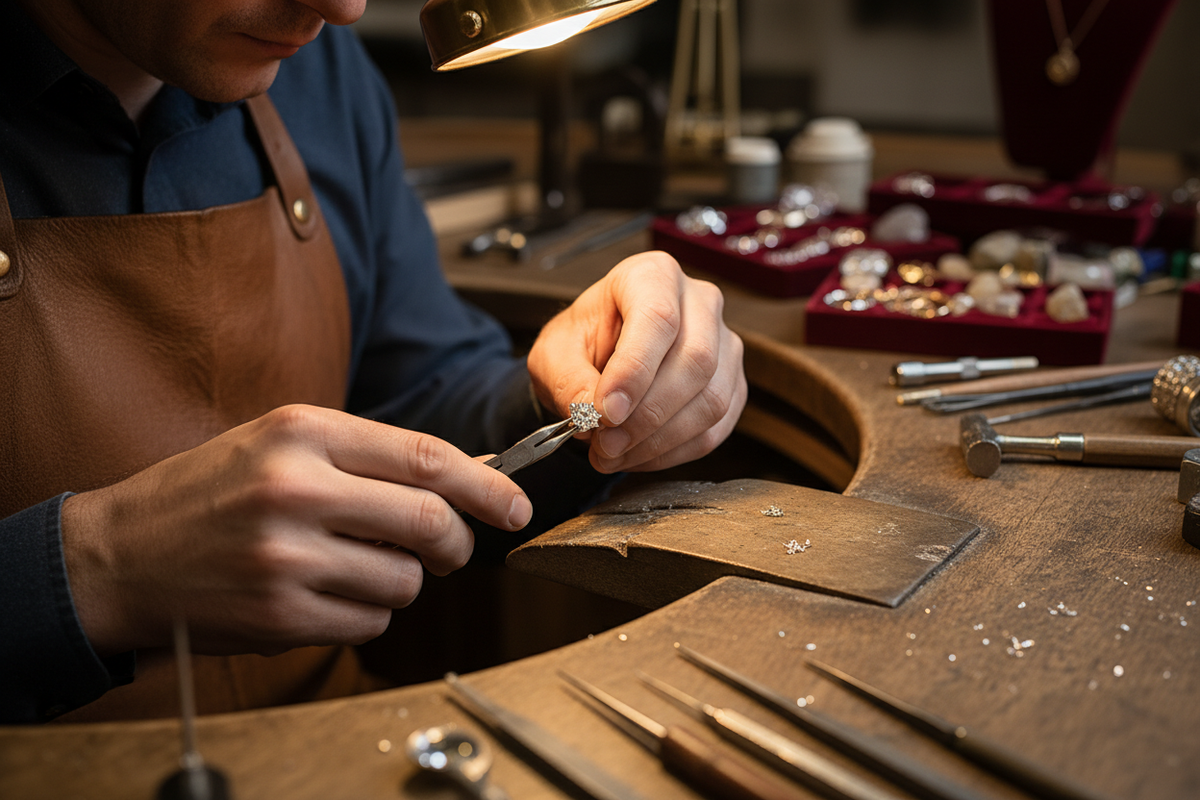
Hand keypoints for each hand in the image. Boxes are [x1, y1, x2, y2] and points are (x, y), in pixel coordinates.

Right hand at [60, 405, 531, 656]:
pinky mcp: (280, 615)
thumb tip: (464, 477)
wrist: (119, 554)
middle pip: (429, 521)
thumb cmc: (209, 491)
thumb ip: (368, 456)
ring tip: (356, 565)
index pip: (425, 457)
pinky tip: (326, 593)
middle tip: (449, 549)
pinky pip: (370, 621)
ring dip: (402, 580)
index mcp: (302, 431)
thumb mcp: (281, 442)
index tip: (516, 506)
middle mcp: (296, 489)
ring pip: (405, 580)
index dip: (486, 485)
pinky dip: (367, 611)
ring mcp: (287, 556)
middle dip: (455, 542)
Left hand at [527, 251, 746, 472]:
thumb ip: (569, 380)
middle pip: (695, 361)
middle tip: (605, 443)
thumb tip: (595, 413)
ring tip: (614, 453)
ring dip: (659, 440)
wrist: (598, 357)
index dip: (634, 371)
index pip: (658, 318)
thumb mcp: (554, 354)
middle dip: (646, 415)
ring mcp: (724, 343)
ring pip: (711, 400)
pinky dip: (674, 451)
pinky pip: (715, 427)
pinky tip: (639, 454)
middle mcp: (699, 302)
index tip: (605, 412)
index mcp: (652, 276)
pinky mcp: (732, 383)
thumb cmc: (582, 343)